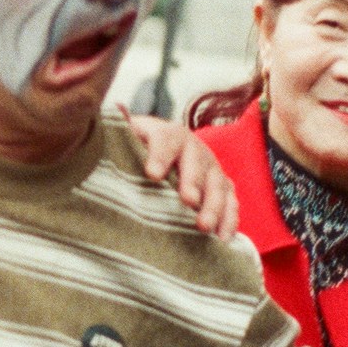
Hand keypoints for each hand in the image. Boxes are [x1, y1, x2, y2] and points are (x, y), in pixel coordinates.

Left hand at [130, 116, 237, 238]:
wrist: (163, 155)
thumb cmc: (140, 149)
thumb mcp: (129, 136)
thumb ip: (122, 127)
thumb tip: (116, 108)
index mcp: (169, 135)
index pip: (166, 140)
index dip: (160, 155)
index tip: (152, 174)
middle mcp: (195, 149)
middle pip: (197, 163)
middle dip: (193, 182)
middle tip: (188, 201)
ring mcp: (212, 170)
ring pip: (217, 185)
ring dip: (213, 206)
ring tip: (203, 226)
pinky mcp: (222, 189)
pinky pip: (231, 203)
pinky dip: (229, 220)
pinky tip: (222, 238)